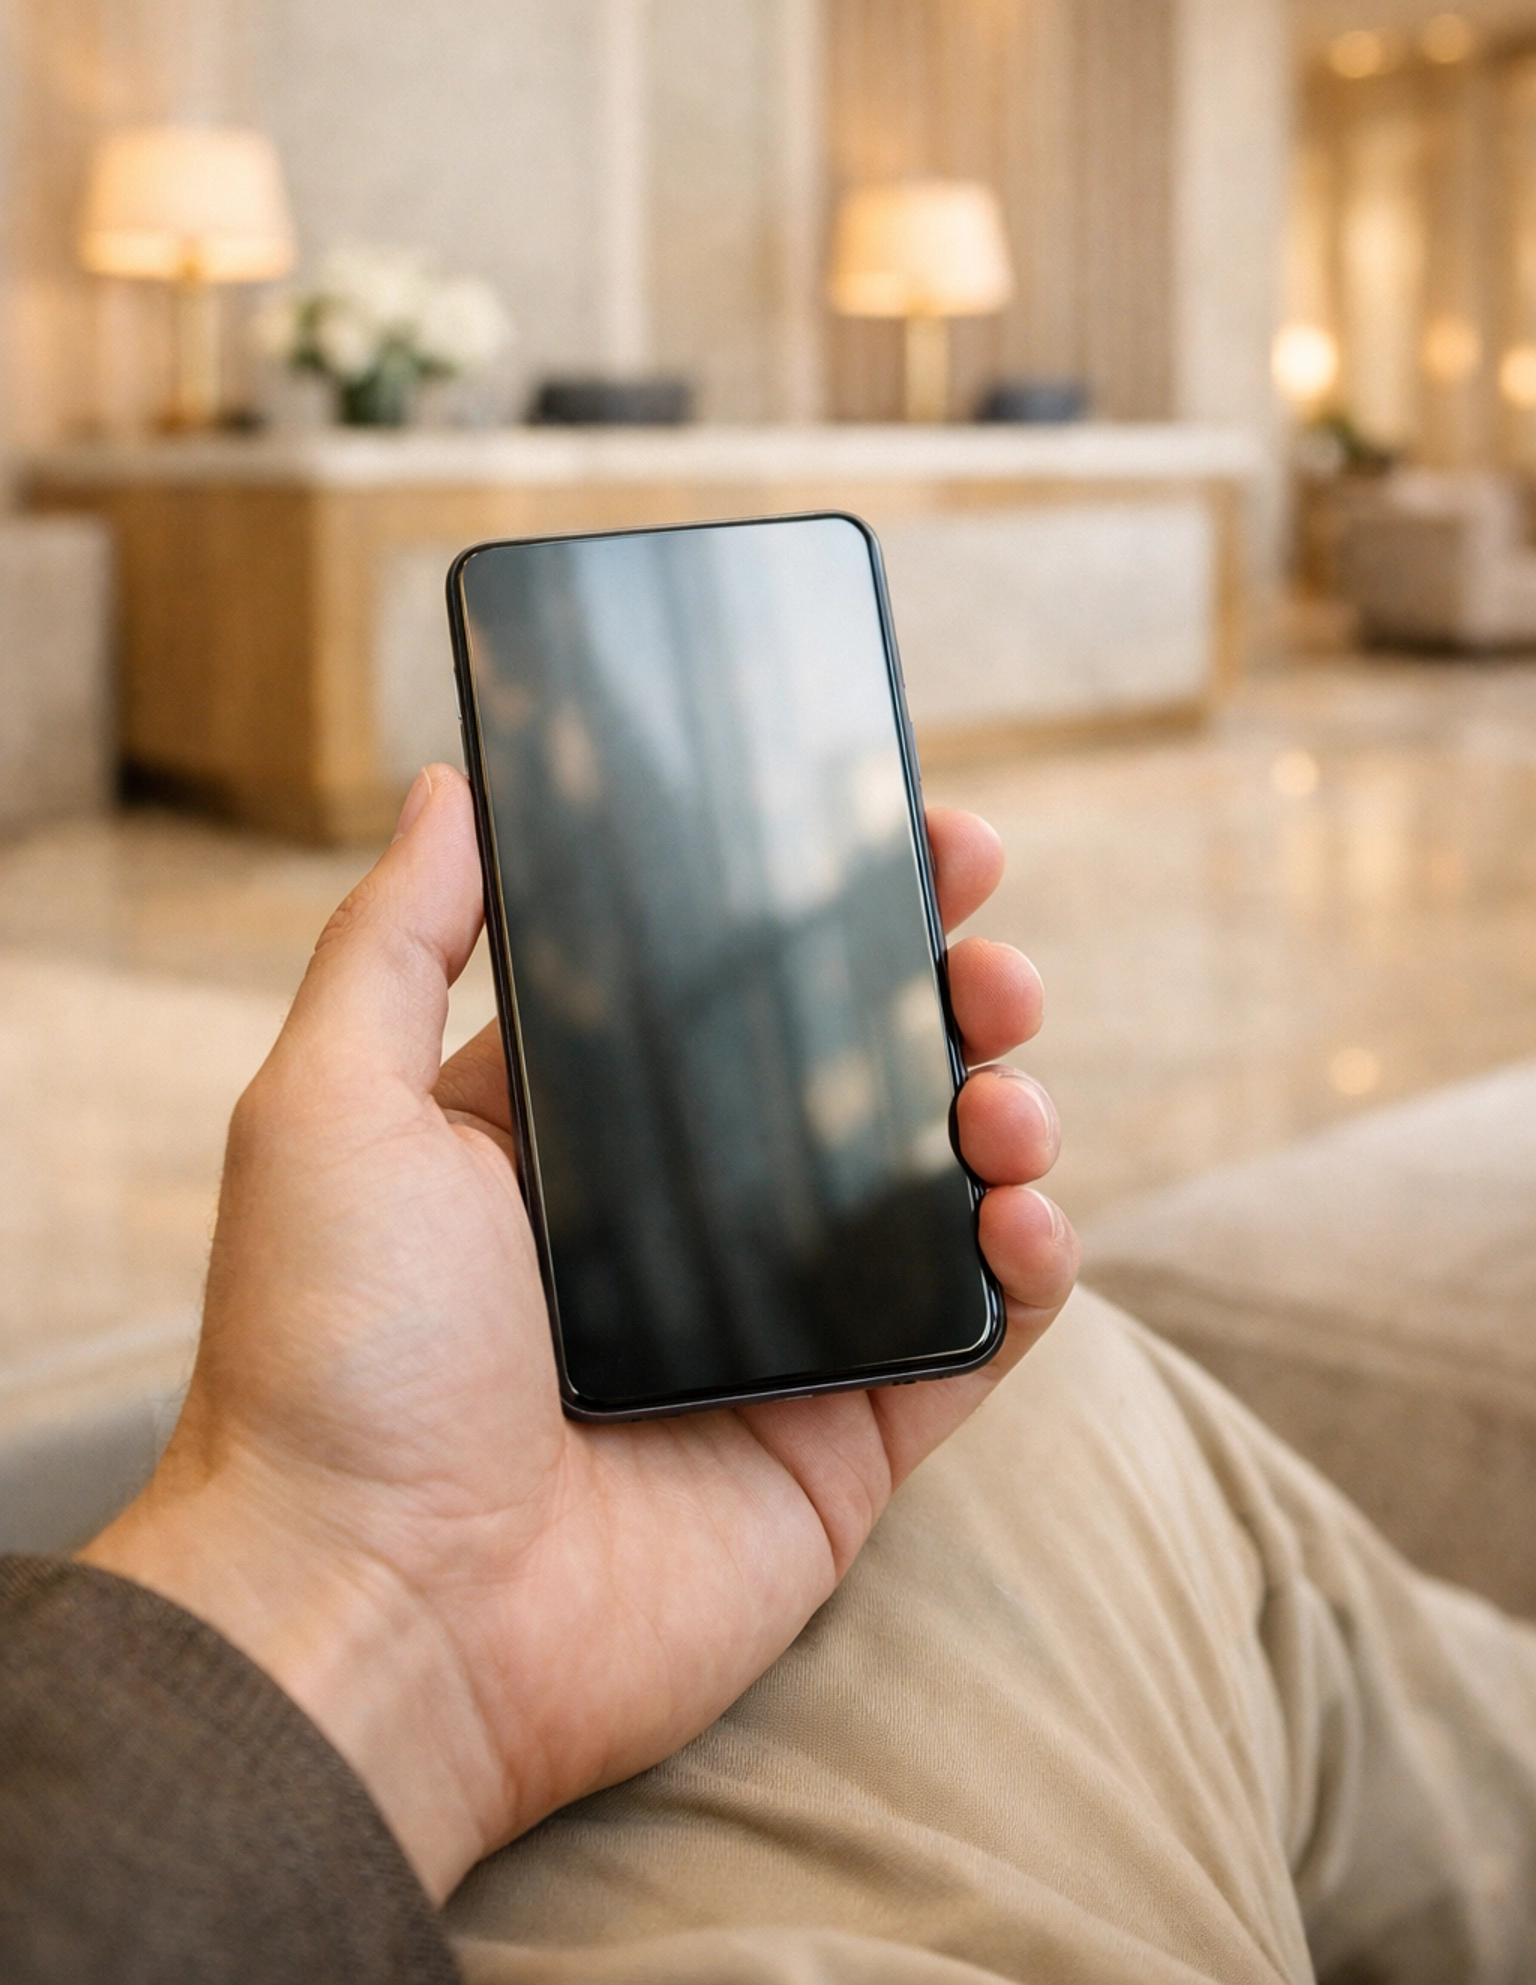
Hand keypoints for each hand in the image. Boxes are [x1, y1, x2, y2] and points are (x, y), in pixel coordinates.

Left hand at [84, 766, 1075, 1901]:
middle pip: (857, 1071)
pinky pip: (972, 1338)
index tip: (909, 834)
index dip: (827, 905)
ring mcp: (774, 1330)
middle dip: (944, 994)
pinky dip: (1028, 1268)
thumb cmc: (327, 1357)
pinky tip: (1023, 1213)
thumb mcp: (327, 1105)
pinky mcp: (842, 1442)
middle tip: (985, 964)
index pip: (730, 985)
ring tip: (1003, 1092)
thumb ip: (398, 937)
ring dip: (1003, 1112)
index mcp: (579, 1131)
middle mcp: (685, 1219)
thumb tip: (452, 781)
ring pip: (936, 1188)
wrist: (371, 1619)